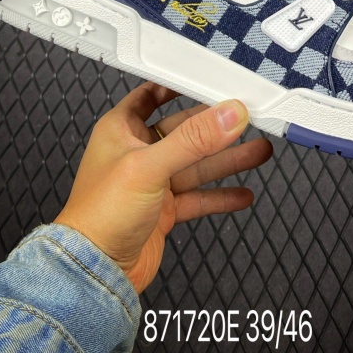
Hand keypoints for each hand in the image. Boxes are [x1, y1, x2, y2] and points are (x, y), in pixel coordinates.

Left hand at [54, 82, 271, 292]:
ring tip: (259, 152)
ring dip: (227, 160)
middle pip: (184, 132)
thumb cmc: (99, 215)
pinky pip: (197, 198)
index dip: (178, 86)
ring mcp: (152, 183)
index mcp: (121, 130)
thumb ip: (193, 140)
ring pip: (196, 166)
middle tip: (248, 119)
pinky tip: (242, 194)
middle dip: (217, 127)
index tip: (207, 79)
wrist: (93, 273)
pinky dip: (220, 196)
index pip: (151, 95)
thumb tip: (229, 114)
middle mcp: (137, 153)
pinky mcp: (163, 211)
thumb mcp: (149, 166)